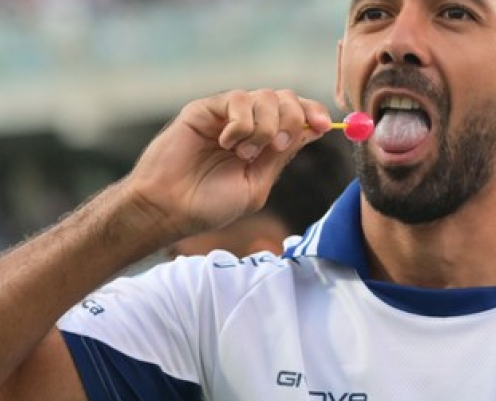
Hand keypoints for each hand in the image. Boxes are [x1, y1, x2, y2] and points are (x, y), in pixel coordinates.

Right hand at [122, 89, 334, 239]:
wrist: (170, 207)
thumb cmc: (209, 205)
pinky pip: (237, 100)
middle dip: (292, 119)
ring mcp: (226, 115)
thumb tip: (311, 131)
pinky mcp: (206, 108)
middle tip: (276, 145)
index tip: (325, 126)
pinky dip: (241, 124)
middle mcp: (247, 124)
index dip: (313, 114)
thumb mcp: (256, 185)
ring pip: (265, 97)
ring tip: (242, 154)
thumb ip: (280, 157)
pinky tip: (226, 144)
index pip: (296, 115)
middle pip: (286, 99)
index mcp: (263, 143)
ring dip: (263, 128)